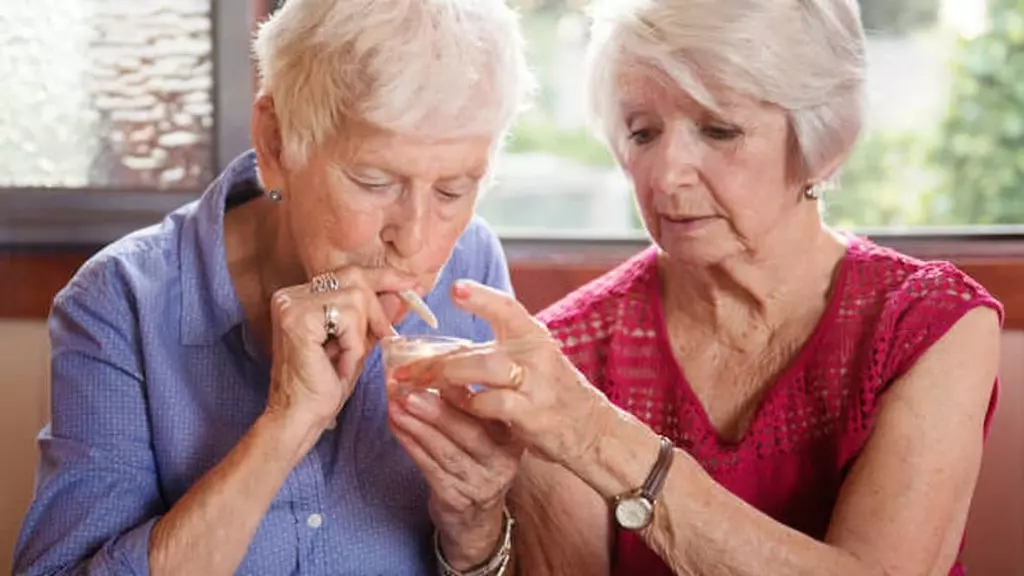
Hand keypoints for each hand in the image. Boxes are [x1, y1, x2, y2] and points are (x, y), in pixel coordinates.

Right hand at [266, 267, 414, 431]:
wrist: (301, 418)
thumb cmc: (325, 385)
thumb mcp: (356, 342)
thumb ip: (370, 316)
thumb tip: (399, 291)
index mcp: (301, 296)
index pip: (348, 274)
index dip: (384, 276)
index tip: (412, 282)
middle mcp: (290, 295)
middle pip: (354, 278)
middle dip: (378, 307)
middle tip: (384, 335)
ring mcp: (290, 305)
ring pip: (355, 298)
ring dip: (363, 334)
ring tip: (349, 359)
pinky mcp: (297, 320)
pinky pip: (347, 318)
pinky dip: (354, 345)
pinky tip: (341, 366)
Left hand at [387, 386, 520, 568]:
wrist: (475, 518)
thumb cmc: (475, 462)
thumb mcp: (485, 433)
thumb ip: (469, 404)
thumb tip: (437, 365)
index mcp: (513, 437)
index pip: (492, 410)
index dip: (464, 390)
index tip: (439, 370)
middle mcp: (502, 460)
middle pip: (470, 431)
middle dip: (437, 410)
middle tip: (410, 391)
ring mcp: (481, 483)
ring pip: (446, 450)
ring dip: (418, 426)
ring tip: (396, 406)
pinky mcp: (457, 498)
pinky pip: (430, 468)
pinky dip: (410, 445)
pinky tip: (396, 427)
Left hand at [394, 280, 610, 469]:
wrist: (590, 429)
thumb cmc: (550, 393)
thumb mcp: (532, 362)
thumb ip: (496, 351)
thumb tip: (444, 351)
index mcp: (534, 337)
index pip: (508, 309)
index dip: (482, 298)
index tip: (455, 288)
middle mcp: (538, 356)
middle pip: (480, 348)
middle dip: (437, 360)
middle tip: (404, 369)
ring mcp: (536, 385)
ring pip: (485, 370)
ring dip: (447, 378)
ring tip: (416, 386)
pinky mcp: (533, 415)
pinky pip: (493, 405)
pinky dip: (470, 405)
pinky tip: (454, 407)